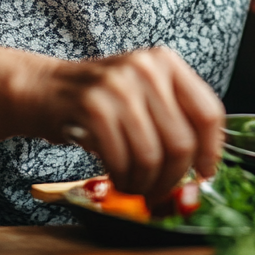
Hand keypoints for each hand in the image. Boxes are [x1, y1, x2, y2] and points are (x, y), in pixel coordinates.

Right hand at [14, 46, 224, 204]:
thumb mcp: (142, 92)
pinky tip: (117, 178)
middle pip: (181, 142)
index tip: (204, 173)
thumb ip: (173, 118)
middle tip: (160, 192)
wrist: (43, 88)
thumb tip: (203, 166)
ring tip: (136, 186)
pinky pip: (121, 159)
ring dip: (145, 184)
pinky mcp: (92, 106)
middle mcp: (146, 68)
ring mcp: (118, 85)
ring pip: (152, 156)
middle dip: (172, 179)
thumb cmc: (100, 99)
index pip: (208, 112)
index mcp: (165, 62)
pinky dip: (122, 179)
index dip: (211, 151)